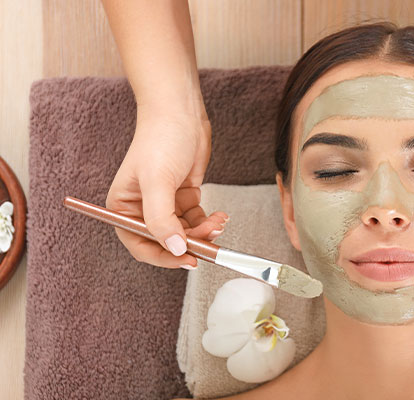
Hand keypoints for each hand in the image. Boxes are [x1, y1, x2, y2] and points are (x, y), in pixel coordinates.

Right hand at [106, 106, 227, 268]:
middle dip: (190, 243)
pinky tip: (219, 216)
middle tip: (211, 241)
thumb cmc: (160, 140)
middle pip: (167, 242)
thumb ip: (162, 219)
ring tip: (218, 222)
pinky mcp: (183, 197)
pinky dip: (209, 222)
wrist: (181, 113)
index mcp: (124, 208)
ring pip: (185, 233)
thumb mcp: (158, 182)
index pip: (141, 245)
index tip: (187, 259)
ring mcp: (165, 204)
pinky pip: (196, 220)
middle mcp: (142, 209)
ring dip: (203, 233)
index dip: (164, 257)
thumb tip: (174, 249)